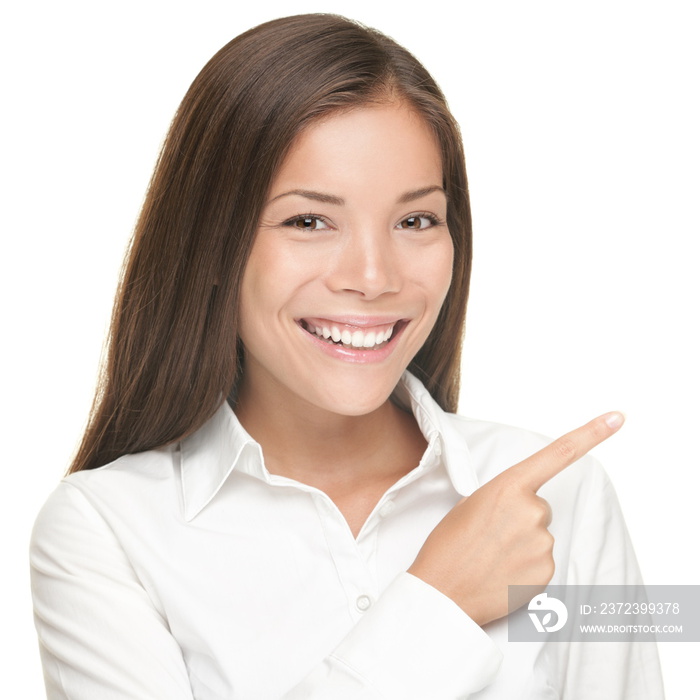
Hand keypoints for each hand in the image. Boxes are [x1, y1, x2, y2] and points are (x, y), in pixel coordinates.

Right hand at [407, 412, 624, 625]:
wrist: (441, 592)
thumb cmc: (449, 545)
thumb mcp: (471, 505)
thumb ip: (504, 497)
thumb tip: (522, 508)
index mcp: (509, 486)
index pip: (558, 454)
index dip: (591, 434)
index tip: (617, 418)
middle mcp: (532, 510)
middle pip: (539, 507)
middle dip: (519, 518)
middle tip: (490, 535)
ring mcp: (543, 543)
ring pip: (540, 536)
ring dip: (521, 544)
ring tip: (491, 557)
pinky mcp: (547, 572)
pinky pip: (542, 562)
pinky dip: (525, 567)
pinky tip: (502, 573)